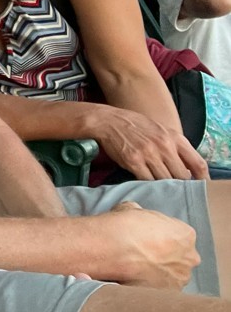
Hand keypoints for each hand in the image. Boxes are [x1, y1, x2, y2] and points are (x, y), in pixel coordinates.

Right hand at [93, 104, 208, 180]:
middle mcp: (164, 146)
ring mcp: (148, 154)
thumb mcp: (161, 130)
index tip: (201, 187)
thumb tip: (188, 169)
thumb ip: (176, 147)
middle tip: (177, 190)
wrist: (109, 121)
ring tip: (162, 189)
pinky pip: (147, 181)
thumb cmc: (136, 126)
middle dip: (181, 185)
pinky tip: (147, 186)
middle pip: (182, 177)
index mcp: (175, 138)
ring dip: (164, 187)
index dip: (203, 179)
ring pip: (165, 181)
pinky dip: (149, 186)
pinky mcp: (133, 161)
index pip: (198, 164)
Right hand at [96, 201, 199, 288]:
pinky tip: (134, 278)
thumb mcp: (131, 209)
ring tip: (137, 267)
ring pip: (172, 275)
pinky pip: (160, 288)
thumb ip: (142, 215)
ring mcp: (179, 278)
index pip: (179, 235)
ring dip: (159, 272)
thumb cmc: (122, 228)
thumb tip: (135, 215)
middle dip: (165, 256)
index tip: (149, 237)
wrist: (110, 249)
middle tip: (144, 253)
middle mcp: (188, 258)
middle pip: (180, 257)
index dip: (162, 235)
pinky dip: (150, 284)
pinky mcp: (166, 293)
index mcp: (185, 234)